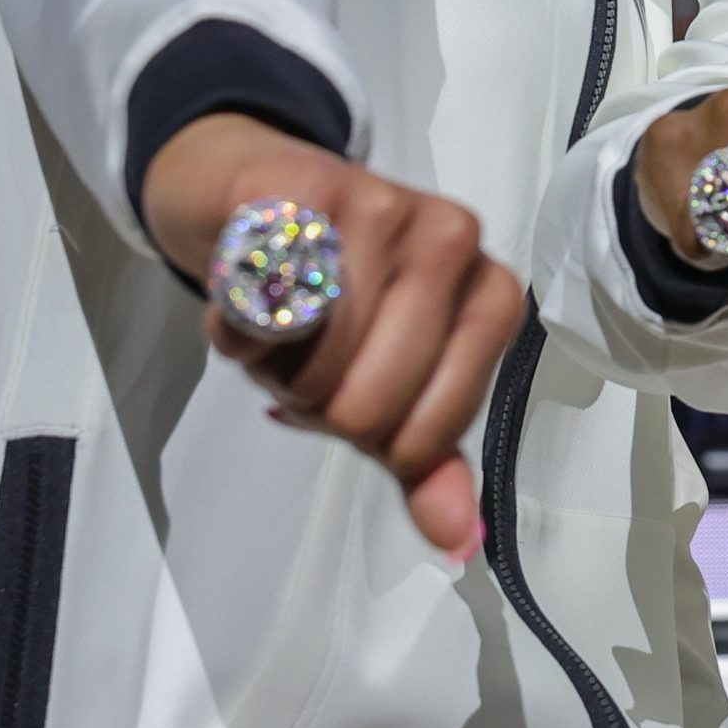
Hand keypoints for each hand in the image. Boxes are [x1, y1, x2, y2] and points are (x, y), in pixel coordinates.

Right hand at [143, 114, 525, 557]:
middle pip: (368, 403)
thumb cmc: (342, 294)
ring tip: (282, 325)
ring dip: (275, 367)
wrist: (265, 189)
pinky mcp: (305, 185)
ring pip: (314, 360)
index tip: (356, 396)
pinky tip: (246, 296)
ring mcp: (384, 203)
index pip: (428, 431)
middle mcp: (454, 240)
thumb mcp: (393, 378)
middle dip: (319, 405)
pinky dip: (236, 325)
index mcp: (492, 295)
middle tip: (308, 363)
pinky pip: (260, 303)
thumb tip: (458, 542)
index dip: (373, 439)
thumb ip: (425, 457)